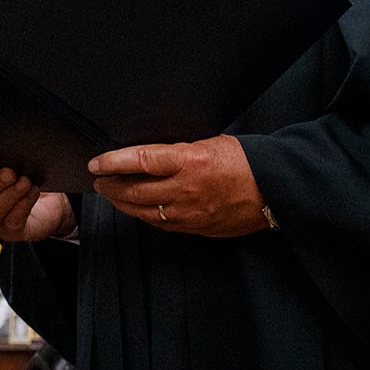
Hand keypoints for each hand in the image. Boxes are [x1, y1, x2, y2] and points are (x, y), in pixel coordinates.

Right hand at [0, 158, 73, 240]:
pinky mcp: (10, 231)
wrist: (44, 203)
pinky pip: (13, 220)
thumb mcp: (10, 163)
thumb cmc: (21, 175)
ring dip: (10, 194)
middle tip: (10, 172)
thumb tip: (8, 145)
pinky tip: (33, 191)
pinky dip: (24, 204)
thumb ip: (2, 156)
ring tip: (25, 181)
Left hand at [88, 134, 270, 236]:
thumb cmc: (243, 161)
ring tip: (110, 193)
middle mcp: (185, 189)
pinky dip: (143, 214)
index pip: (141, 161)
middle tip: (98, 180)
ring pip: (143, 211)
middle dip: (110, 186)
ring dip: (122, 202)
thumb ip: (177, 149)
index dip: (113, 162)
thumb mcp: (207, 142)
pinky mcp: (194, 227)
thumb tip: (148, 151)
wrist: (273, 190)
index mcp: (189, 161)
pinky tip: (135, 207)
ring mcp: (188, 212)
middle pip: (135, 191)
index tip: (96, 162)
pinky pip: (160, 223)